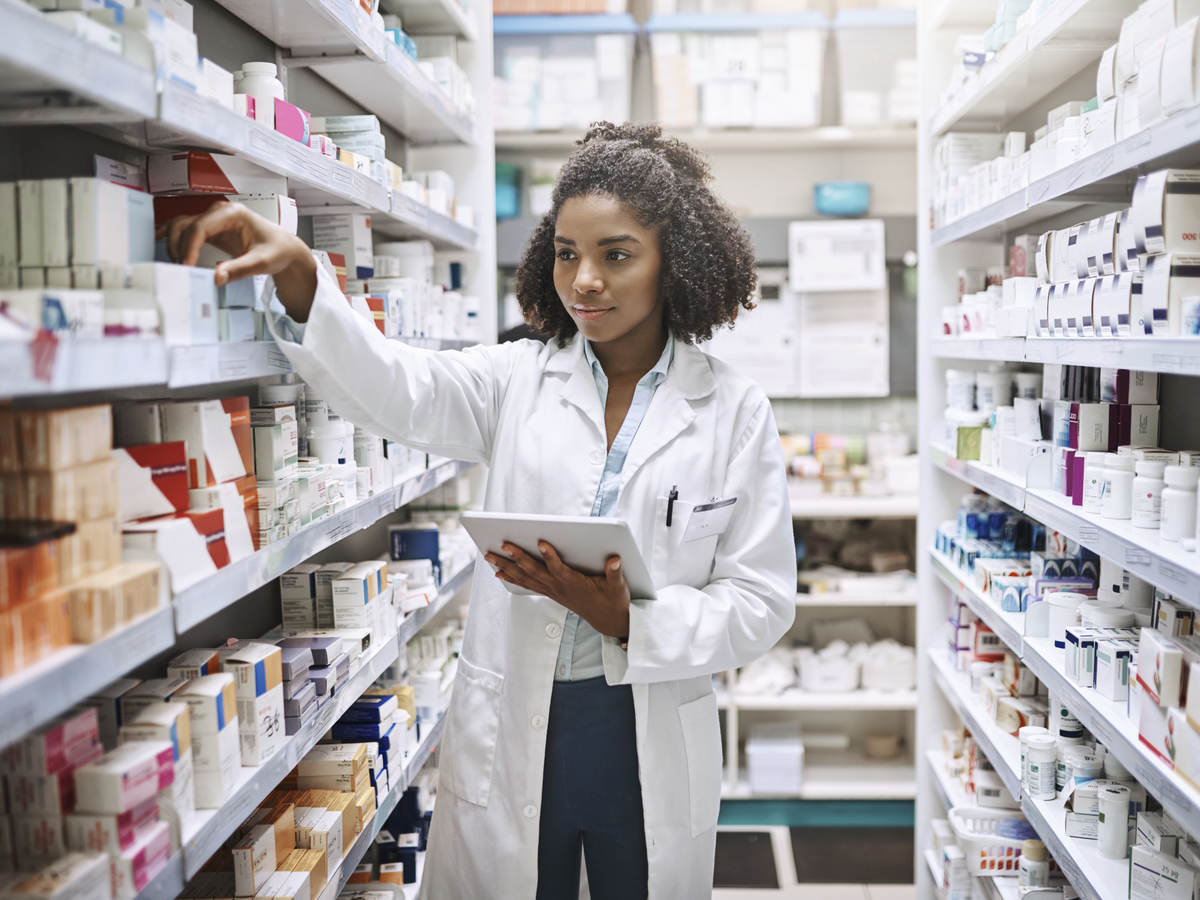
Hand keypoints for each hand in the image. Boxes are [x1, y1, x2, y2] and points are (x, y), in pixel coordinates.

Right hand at [157, 200, 317, 320]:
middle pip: (186, 225)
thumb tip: (217, 276)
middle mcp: (219, 212)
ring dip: (174, 243)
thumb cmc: (276, 250)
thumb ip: (239, 269)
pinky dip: (171, 235)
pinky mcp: (211, 229)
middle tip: (181, 270)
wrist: (283, 248)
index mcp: (232, 214)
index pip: (201, 227)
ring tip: (178, 265)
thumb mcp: (262, 262)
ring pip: (182, 226)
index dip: (189, 247)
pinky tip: (157, 240)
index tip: (186, 266)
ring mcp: (213, 219)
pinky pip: (186, 229)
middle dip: (179, 247)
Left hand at [485, 541, 630, 638]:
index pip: (559, 568)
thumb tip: (615, 559)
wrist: (608, 620)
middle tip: (504, 544)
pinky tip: (499, 571)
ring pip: (526, 578)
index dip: (551, 556)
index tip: (542, 542)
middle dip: (518, 557)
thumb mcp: (618, 586)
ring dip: (507, 567)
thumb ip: (615, 572)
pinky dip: (512, 577)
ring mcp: (553, 591)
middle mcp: (559, 588)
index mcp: (575, 583)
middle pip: (535, 571)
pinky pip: (527, 584)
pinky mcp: (551, 593)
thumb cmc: (613, 600)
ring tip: (489, 556)